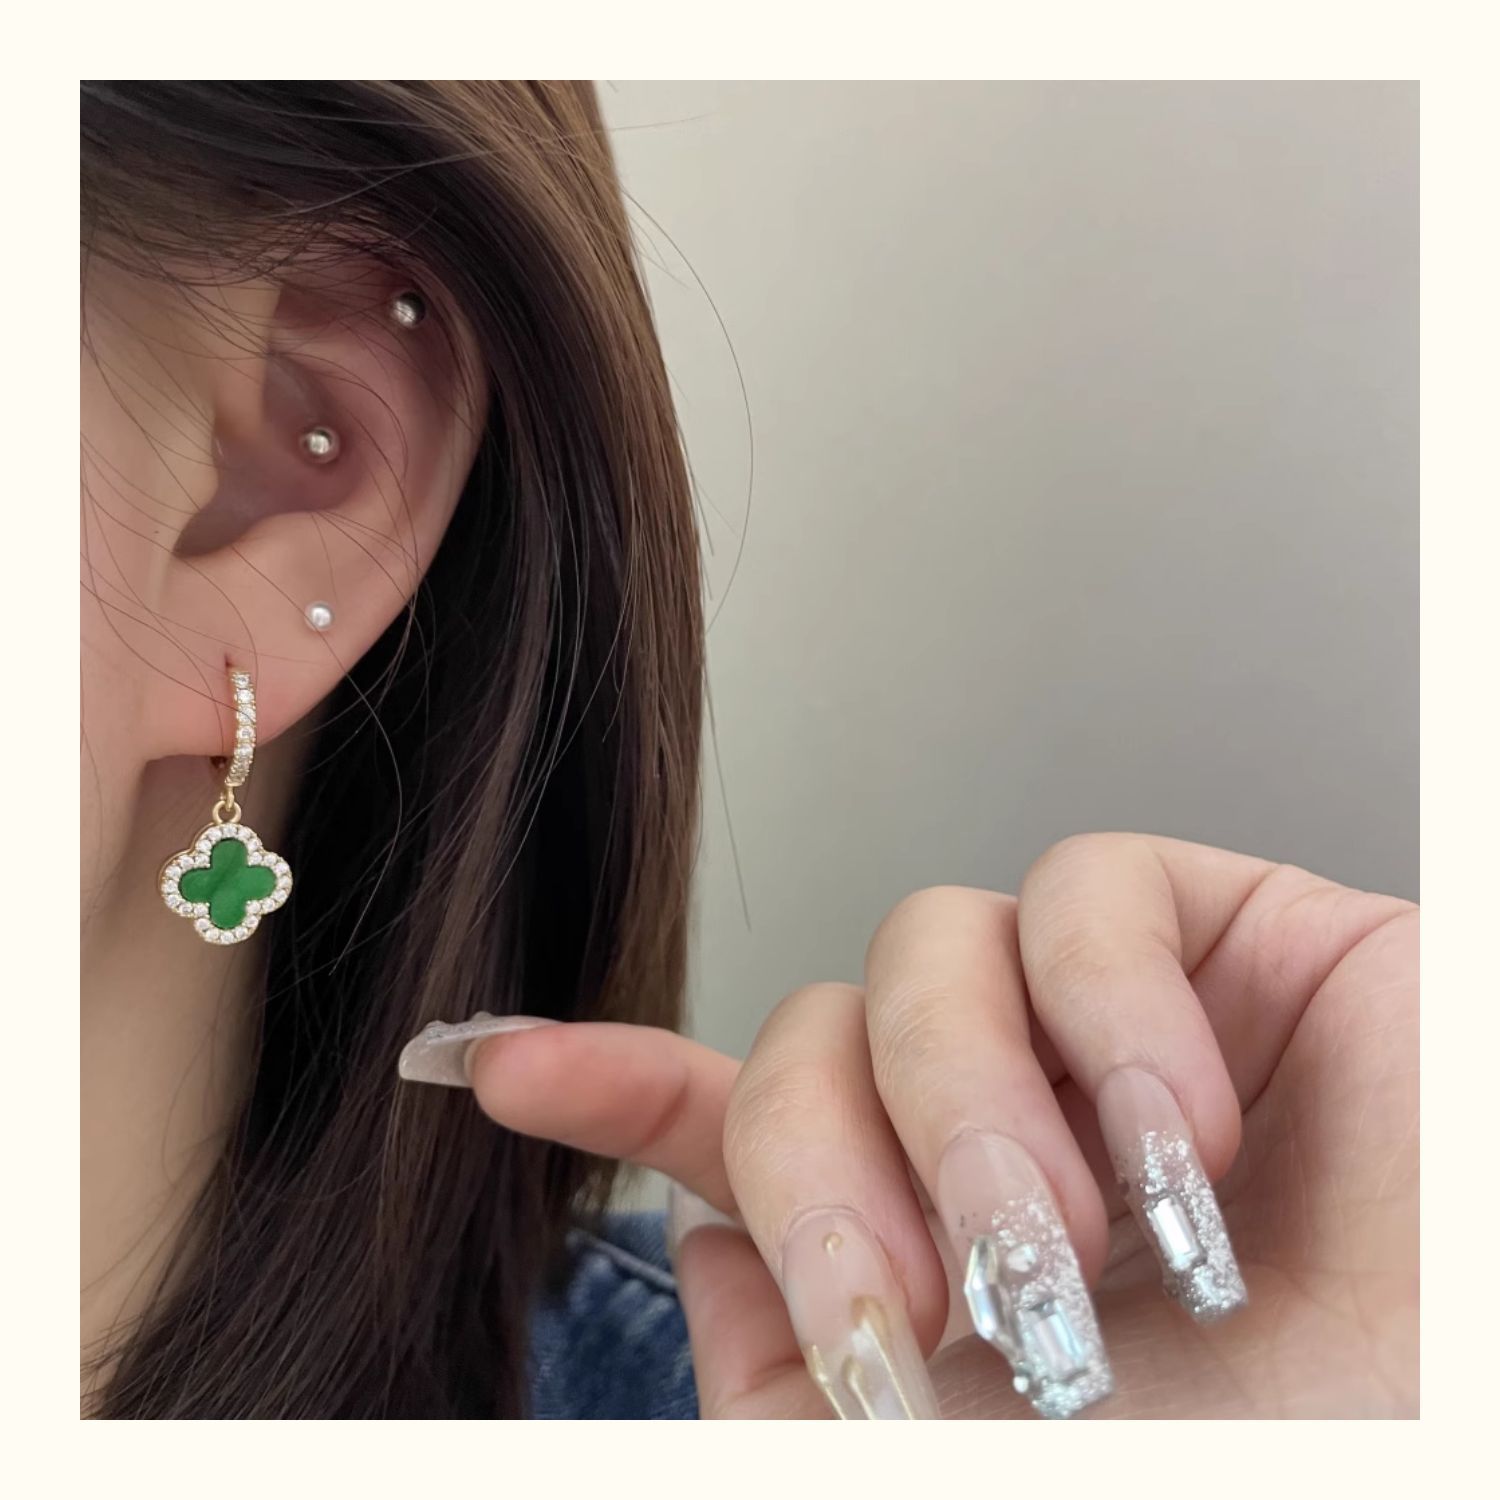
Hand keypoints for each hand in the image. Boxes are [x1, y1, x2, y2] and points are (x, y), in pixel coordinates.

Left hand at [457, 833, 1417, 1417]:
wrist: (1452, 1420)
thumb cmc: (1272, 1468)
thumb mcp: (945, 1471)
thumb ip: (786, 1397)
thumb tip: (701, 1257)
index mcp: (941, 1231)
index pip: (740, 1121)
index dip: (610, 1083)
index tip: (484, 1065)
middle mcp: (1008, 1115)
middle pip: (814, 1032)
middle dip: (828, 1172)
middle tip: (907, 1315)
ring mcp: (1110, 1020)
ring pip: (926, 949)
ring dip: (970, 1117)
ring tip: (1073, 1258)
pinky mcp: (1224, 936)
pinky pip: (1089, 890)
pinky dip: (1108, 1023)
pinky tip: (1184, 1145)